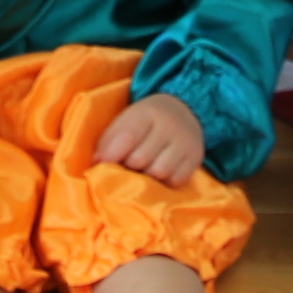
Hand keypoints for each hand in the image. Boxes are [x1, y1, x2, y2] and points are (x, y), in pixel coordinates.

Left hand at [92, 90, 207, 186]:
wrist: (182, 110)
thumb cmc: (144, 122)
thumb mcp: (124, 122)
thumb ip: (108, 141)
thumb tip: (97, 163)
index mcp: (147, 113)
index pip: (128, 137)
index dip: (112, 155)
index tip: (102, 165)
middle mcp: (169, 125)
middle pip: (141, 159)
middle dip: (129, 167)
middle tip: (126, 166)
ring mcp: (185, 141)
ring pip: (160, 172)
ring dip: (147, 177)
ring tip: (143, 171)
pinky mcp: (196, 157)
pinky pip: (176, 180)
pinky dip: (165, 182)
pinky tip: (160, 174)